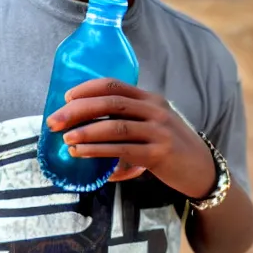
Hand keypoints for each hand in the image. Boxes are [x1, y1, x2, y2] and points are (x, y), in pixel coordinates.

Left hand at [45, 79, 219, 197]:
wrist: (199, 168)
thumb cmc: (166, 147)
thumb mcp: (149, 125)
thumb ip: (125, 120)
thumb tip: (82, 124)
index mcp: (150, 100)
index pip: (115, 85)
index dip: (87, 89)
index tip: (65, 98)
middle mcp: (155, 110)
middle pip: (111, 102)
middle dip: (78, 110)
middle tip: (54, 121)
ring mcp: (158, 131)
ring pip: (116, 126)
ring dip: (86, 132)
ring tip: (65, 138)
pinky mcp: (158, 153)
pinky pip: (122, 150)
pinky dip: (98, 151)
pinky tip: (81, 153)